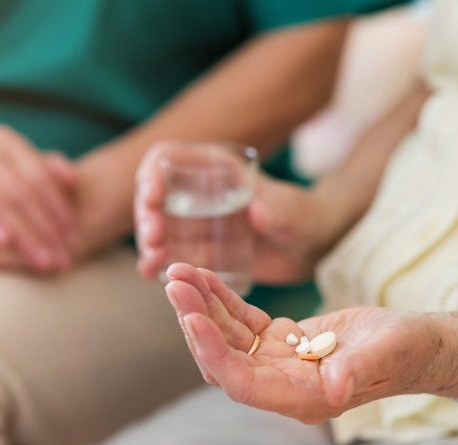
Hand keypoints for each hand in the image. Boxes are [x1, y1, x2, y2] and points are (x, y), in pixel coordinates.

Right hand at [0, 125, 77, 271]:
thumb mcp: (17, 183)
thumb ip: (45, 175)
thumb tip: (71, 178)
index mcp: (0, 141)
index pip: (35, 172)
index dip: (57, 204)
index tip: (73, 234)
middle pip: (17, 188)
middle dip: (44, 227)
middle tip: (63, 256)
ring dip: (21, 232)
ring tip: (41, 258)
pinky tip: (3, 241)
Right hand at [135, 143, 341, 283]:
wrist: (310, 247)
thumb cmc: (304, 218)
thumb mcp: (293, 211)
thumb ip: (278, 209)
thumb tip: (258, 212)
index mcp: (213, 168)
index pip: (167, 158)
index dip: (152, 173)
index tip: (153, 196)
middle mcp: (196, 192)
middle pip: (154, 196)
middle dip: (147, 215)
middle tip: (154, 237)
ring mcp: (194, 222)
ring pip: (157, 227)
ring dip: (148, 242)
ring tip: (152, 260)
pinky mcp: (197, 249)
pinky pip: (169, 254)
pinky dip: (156, 262)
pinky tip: (150, 273)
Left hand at [164, 262, 455, 423]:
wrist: (420, 343)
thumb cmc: (409, 350)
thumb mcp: (388, 352)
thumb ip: (358, 369)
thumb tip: (332, 387)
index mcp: (301, 397)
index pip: (242, 383)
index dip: (213, 352)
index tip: (190, 317)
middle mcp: (281, 385)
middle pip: (223, 358)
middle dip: (195, 320)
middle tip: (174, 282)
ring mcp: (278, 363)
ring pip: (226, 337)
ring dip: (200, 305)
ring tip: (178, 272)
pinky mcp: (280, 341)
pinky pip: (241, 321)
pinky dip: (221, 298)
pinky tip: (203, 275)